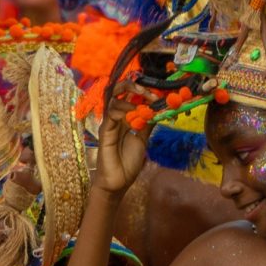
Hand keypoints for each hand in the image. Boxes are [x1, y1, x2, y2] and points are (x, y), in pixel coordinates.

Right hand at [95, 79, 155, 195]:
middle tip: (148, 90)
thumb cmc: (128, 161)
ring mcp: (109, 122)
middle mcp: (116, 116)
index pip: (130, 94)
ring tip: (146, 104)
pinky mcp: (105, 131)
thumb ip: (148, 124)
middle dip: (133, 84)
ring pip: (114, 98)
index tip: (159, 93)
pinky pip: (111, 113)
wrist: (118, 181)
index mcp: (126, 116)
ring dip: (131, 97)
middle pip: (118, 90)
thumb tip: (160, 109)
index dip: (143, 89)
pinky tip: (134, 114)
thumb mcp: (143, 139)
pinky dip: (123, 110)